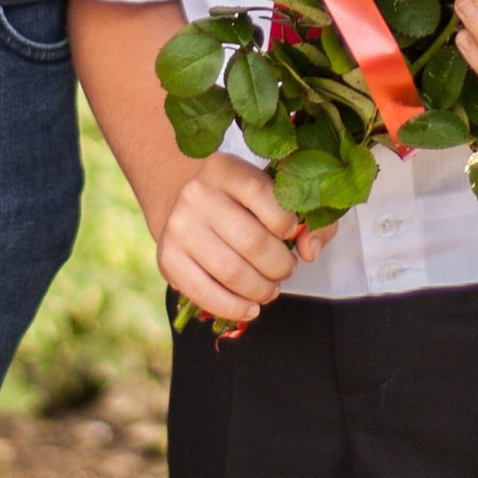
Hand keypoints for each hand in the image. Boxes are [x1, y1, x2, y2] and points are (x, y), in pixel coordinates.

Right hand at [155, 155, 332, 327]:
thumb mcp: (275, 194)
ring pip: (231, 272)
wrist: (188, 208)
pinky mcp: (167, 258)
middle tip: (285, 270)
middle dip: (279, 266)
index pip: (265, 197)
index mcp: (226, 169)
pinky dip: (234, 308)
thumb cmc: (242, 204)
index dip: (287, 224)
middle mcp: (197, 194)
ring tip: (270, 289)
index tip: (291, 234)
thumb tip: (309, 249)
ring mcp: (179, 227)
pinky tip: (250, 309)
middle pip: (252, 242)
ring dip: (261, 290)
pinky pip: (204, 293)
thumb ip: (310, 217)